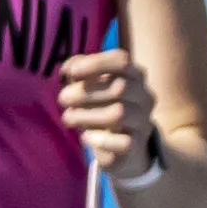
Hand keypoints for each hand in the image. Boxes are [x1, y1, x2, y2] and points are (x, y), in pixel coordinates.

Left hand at [55, 45, 164, 188]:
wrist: (121, 146)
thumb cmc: (101, 106)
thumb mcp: (89, 85)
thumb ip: (78, 70)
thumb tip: (68, 70)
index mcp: (134, 76)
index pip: (122, 61)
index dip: (96, 63)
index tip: (72, 72)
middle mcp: (144, 97)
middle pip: (119, 88)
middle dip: (84, 92)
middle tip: (62, 99)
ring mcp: (143, 122)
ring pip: (118, 114)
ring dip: (85, 115)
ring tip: (68, 118)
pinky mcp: (135, 146)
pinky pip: (120, 142)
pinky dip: (98, 139)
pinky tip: (86, 137)